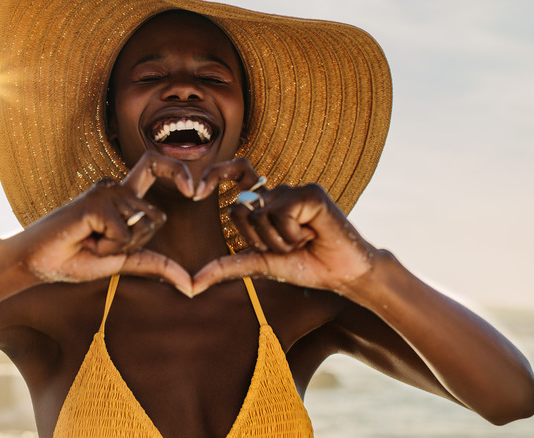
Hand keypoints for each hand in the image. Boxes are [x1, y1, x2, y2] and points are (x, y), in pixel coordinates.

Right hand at [11, 151, 194, 294]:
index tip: (194, 190)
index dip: (178, 170)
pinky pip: (122, 233)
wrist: (37, 263)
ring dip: (117, 247)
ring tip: (89, 241)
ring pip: (140, 226)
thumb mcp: (123, 262)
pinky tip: (84, 238)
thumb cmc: (76, 259)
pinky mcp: (95, 201)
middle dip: (137, 242)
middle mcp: (116, 188)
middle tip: (102, 244)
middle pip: (156, 216)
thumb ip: (156, 265)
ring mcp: (105, 191)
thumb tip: (191, 286)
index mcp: (123, 196)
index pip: (156, 166)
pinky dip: (107, 246)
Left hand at [192, 159, 379, 295]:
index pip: (237, 173)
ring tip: (303, 242)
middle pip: (239, 209)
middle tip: (287, 246)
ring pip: (260, 215)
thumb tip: (192, 284)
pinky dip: (292, 235)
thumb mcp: (260, 264)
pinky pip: (281, 214)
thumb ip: (227, 267)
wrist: (341, 275)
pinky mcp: (310, 192)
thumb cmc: (305, 266)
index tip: (196, 192)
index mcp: (265, 203)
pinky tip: (313, 235)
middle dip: (258, 241)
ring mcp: (294, 189)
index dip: (216, 174)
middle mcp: (277, 192)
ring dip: (279, 242)